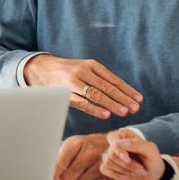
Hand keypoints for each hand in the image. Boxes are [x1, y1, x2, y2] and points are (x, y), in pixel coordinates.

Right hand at [23, 54, 141, 118]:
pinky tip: (105, 114)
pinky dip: (94, 109)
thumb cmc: (66, 71)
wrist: (39, 67)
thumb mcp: (83, 68)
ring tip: (125, 112)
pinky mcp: (64, 92)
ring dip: (112, 104)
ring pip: (96, 94)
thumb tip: (121, 93)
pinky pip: (81, 102)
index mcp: (91, 65)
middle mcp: (83, 71)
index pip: (113, 79)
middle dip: (123, 98)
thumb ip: (99, 78)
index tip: (139, 99)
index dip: (127, 90)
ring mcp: (73, 81)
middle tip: (135, 108)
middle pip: (107, 87)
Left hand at [52, 134, 117, 179]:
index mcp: (78, 143)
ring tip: (73, 177)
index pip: (59, 164)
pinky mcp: (107, 177)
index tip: (49, 178)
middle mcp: (91, 153)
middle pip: (66, 178)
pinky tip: (85, 178)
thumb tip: (47, 176)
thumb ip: (59, 159)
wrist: (108, 145)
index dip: (51, 175)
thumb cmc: (85, 146)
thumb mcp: (71, 145)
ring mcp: (100, 166)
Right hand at [99, 129, 163, 179]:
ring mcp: (110, 155)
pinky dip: (118, 174)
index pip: (113, 138)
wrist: (153, 177)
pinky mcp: (107, 167)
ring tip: (137, 172)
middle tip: (141, 168)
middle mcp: (115, 144)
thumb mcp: (150, 150)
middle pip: (112, 153)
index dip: (118, 150)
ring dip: (126, 170)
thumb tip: (118, 143)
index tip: (127, 158)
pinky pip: (105, 169)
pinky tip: (128, 174)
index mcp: (124, 135)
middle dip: (128, 164)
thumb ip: (136, 144)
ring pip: (108, 162)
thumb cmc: (152, 160)